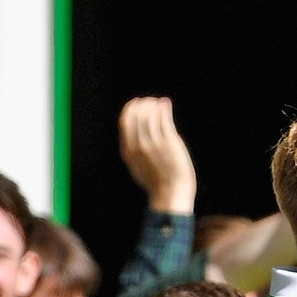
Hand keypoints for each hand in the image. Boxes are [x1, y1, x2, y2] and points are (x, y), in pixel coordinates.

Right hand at [119, 96, 196, 213]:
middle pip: (137, 115)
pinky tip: (166, 104)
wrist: (171, 194)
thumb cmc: (157, 182)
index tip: (137, 103)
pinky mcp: (169, 143)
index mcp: (129, 151)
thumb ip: (134, 150)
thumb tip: (134, 136)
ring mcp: (154, 144)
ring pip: (151, 115)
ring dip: (155, 105)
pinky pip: (164, 119)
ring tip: (160, 103)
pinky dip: (164, 109)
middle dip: (143, 104)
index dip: (130, 109)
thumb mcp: (138, 167)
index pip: (125, 121)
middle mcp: (139, 146)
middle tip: (151, 102)